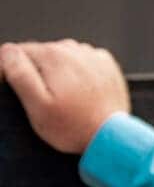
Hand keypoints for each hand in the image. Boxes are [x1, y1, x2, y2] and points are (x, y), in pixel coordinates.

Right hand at [0, 39, 130, 153]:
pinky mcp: (107, 65)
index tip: (23, 92)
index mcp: (53, 56)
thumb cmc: (73, 126)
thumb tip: (8, 52)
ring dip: (60, 73)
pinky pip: (85, 63)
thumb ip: (19, 74)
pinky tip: (83, 93)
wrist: (112, 136)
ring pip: (64, 58)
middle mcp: (74, 49)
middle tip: (49, 100)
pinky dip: (80, 74)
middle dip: (39, 73)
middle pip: (42, 54)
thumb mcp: (37, 105)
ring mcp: (93, 56)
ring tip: (67, 99)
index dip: (15, 71)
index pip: (18, 53)